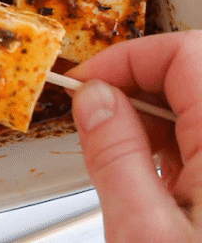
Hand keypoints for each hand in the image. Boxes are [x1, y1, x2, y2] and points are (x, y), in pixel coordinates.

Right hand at [67, 31, 201, 241]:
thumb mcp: (143, 233)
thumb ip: (114, 153)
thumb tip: (93, 100)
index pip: (184, 53)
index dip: (127, 58)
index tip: (86, 85)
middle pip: (197, 74)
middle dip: (138, 88)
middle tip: (97, 121)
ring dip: (159, 120)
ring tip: (127, 160)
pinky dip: (182, 147)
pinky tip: (160, 180)